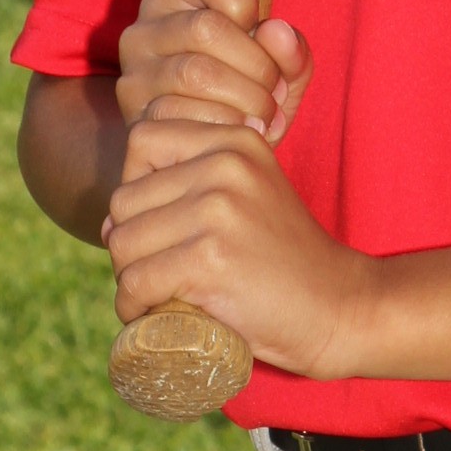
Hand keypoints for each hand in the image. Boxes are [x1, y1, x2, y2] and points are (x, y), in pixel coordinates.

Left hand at [103, 122, 372, 378]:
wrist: (338, 308)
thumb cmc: (283, 261)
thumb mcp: (250, 195)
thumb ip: (194, 183)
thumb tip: (111, 219)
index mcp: (235, 141)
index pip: (143, 136)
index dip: (137, 183)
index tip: (162, 221)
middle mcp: (226, 164)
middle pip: (124, 197)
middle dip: (129, 241)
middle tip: (160, 270)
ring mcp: (218, 210)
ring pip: (123, 241)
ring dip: (128, 277)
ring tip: (158, 294)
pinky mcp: (209, 259)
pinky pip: (136, 282)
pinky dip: (133, 307)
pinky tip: (152, 315)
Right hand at [115, 0, 311, 143]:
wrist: (206, 153)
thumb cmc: (245, 96)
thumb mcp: (278, 68)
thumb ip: (291, 50)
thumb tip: (278, 33)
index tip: (257, 31)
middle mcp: (144, 27)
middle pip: (206, 27)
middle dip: (258, 65)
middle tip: (275, 93)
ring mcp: (134, 72)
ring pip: (195, 73)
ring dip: (246, 100)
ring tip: (264, 117)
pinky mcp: (134, 115)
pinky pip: (182, 115)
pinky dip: (224, 127)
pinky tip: (239, 132)